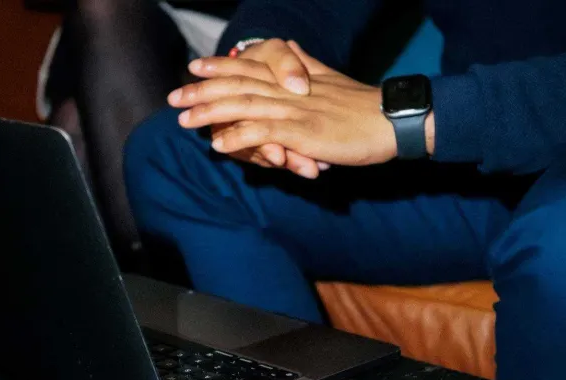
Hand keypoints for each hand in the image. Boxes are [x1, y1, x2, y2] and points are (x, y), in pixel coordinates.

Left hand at [171, 41, 404, 167]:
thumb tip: (291, 47)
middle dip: (203, 90)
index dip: (221, 64)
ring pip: (245, 107)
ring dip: (212, 114)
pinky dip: (239, 139)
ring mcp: (296, 110)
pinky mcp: (304, 133)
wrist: (391, 120)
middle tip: (174, 98)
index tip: (195, 65)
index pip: (251, 65)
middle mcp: (290, 90)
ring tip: (184, 122)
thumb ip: (306, 64)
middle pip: (238, 85)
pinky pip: (264, 133)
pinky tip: (218, 146)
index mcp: (295, 77)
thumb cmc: (363, 106)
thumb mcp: (331, 80)